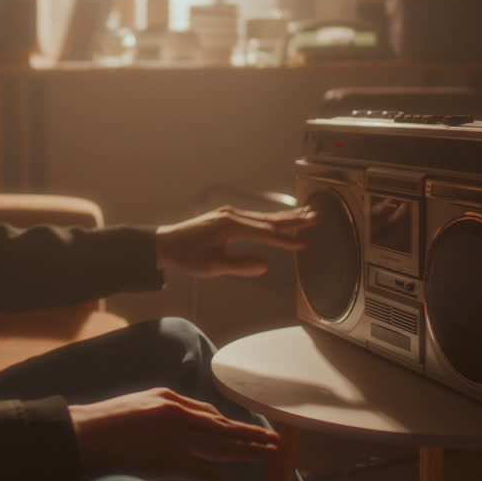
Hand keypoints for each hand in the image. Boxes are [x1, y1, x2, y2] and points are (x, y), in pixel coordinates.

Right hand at [68, 387, 279, 480]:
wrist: (85, 434)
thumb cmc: (103, 422)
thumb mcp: (138, 405)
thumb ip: (162, 410)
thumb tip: (180, 420)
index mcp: (170, 399)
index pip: (209, 413)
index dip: (230, 424)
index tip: (245, 429)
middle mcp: (180, 414)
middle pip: (223, 427)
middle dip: (250, 434)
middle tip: (275, 440)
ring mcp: (178, 438)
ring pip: (223, 446)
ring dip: (250, 452)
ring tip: (272, 457)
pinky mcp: (173, 461)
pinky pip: (207, 476)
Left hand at [155, 205, 316, 277]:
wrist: (166, 243)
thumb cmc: (186, 256)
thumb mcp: (212, 267)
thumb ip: (239, 266)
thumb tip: (264, 265)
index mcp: (229, 227)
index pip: (264, 234)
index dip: (285, 240)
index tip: (304, 244)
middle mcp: (232, 215)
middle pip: (268, 219)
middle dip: (293, 220)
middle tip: (315, 217)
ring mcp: (230, 214)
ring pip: (263, 216)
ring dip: (285, 216)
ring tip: (307, 214)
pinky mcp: (227, 216)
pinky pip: (255, 217)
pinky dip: (271, 218)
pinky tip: (281, 219)